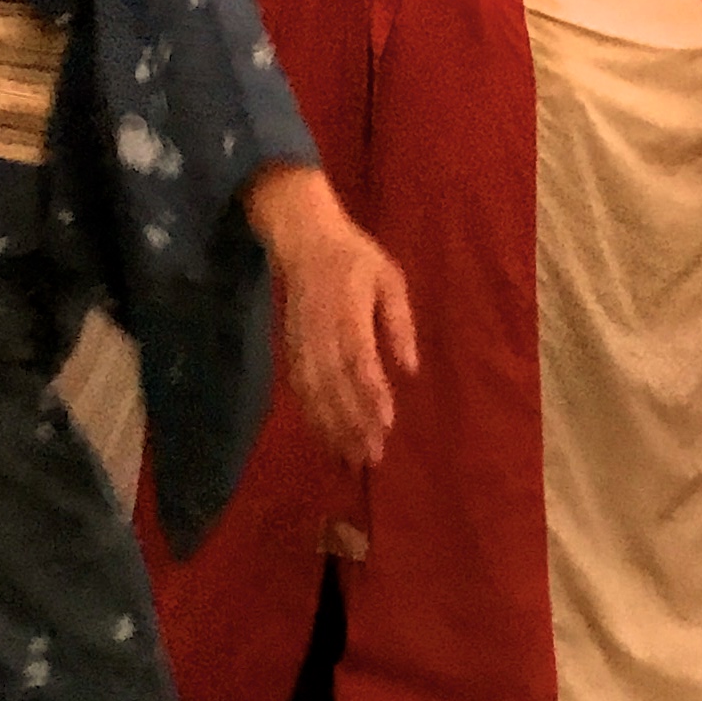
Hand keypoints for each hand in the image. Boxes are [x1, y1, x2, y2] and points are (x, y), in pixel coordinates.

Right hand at [248, 167, 416, 466]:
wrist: (304, 240)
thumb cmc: (355, 259)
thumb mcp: (388, 277)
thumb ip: (399, 321)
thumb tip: (410, 367)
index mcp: (348, 309)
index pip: (358, 357)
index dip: (371, 391)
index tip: (386, 422)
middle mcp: (321, 331)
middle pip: (334, 384)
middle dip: (352, 423)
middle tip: (372, 456)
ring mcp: (302, 342)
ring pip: (314, 392)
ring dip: (332, 428)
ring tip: (352, 460)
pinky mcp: (291, 350)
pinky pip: (300, 390)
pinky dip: (312, 418)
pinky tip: (327, 440)